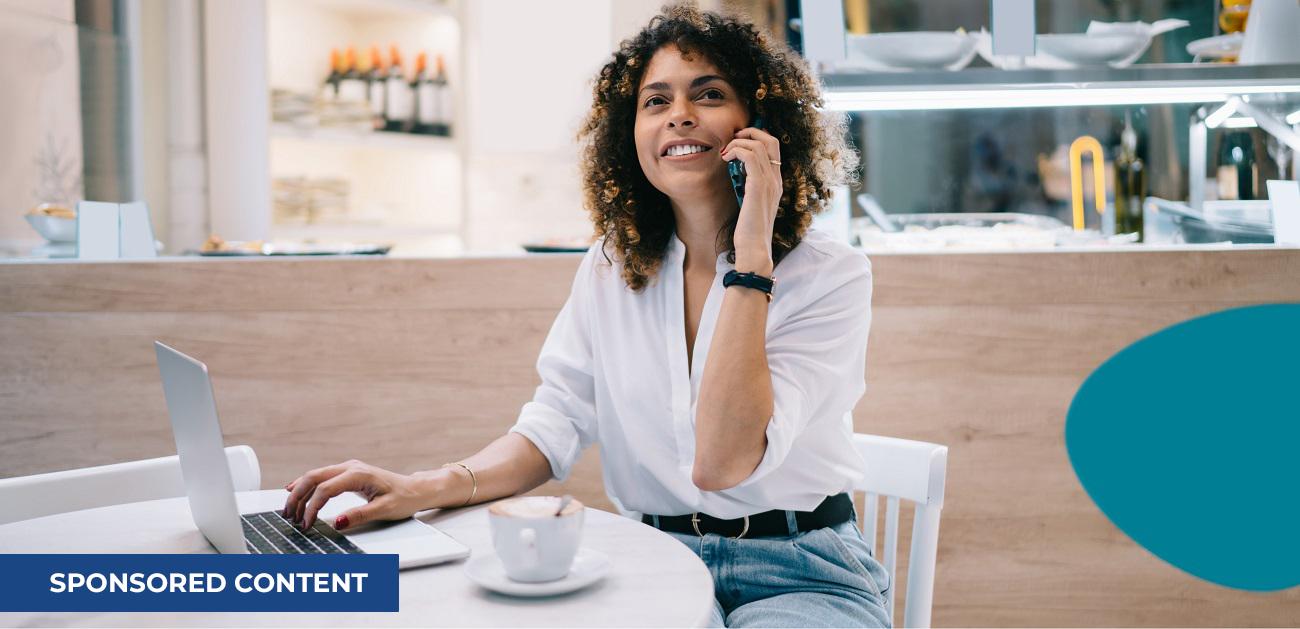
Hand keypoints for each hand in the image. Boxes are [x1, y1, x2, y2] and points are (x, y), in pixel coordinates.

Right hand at [282, 459, 437, 531]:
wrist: (415, 489)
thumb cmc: (404, 499)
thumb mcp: (385, 510)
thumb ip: (360, 516)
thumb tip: (337, 523)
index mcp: (359, 475)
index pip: (325, 490)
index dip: (312, 508)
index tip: (307, 525)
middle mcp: (350, 467)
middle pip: (313, 477)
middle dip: (296, 496)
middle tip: (287, 516)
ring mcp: (348, 468)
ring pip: (315, 476)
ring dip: (300, 492)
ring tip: (289, 511)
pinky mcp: (348, 473)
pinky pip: (321, 477)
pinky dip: (307, 486)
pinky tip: (294, 491)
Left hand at [721, 126, 781, 274]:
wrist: (754, 249)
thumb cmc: (749, 231)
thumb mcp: (751, 204)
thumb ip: (749, 188)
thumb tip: (736, 173)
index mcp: (776, 182)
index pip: (773, 147)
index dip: (756, 137)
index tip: (738, 141)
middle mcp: (776, 179)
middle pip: (771, 140)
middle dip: (750, 132)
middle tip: (732, 139)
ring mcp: (770, 182)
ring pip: (759, 145)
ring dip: (738, 142)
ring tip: (725, 152)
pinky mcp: (759, 187)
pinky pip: (750, 156)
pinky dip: (736, 151)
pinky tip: (725, 159)